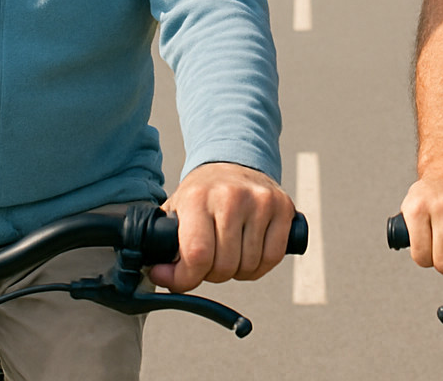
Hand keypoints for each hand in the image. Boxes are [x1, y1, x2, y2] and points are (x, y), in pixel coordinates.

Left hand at [149, 161, 295, 292]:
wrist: (233, 162)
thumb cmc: (203, 193)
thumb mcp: (176, 209)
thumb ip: (165, 242)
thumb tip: (159, 274)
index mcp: (198, 197)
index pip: (197, 254)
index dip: (184, 278)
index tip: (176, 279)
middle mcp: (231, 197)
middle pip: (224, 265)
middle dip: (211, 274)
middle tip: (206, 262)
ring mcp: (261, 201)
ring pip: (249, 266)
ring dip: (235, 271)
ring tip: (227, 254)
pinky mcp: (283, 207)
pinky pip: (273, 258)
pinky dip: (259, 267)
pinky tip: (248, 255)